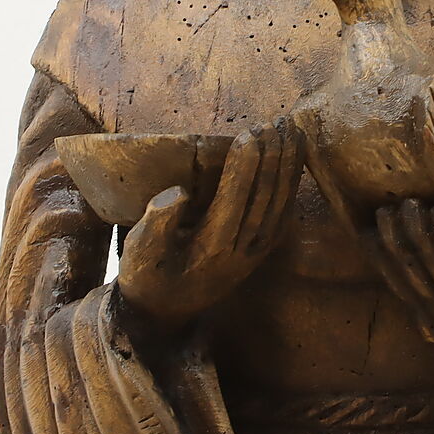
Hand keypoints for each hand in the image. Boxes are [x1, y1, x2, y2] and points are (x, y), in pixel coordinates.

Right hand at [115, 119, 301, 330]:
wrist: (165, 312)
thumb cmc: (146, 276)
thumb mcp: (138, 253)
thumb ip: (156, 223)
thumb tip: (178, 192)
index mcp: (210, 248)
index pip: (234, 200)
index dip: (245, 167)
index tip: (251, 133)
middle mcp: (240, 251)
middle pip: (264, 199)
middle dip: (273, 157)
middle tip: (276, 122)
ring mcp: (255, 253)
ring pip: (280, 205)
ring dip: (288, 166)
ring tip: (292, 130)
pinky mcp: (261, 252)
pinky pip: (284, 215)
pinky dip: (292, 185)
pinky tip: (296, 160)